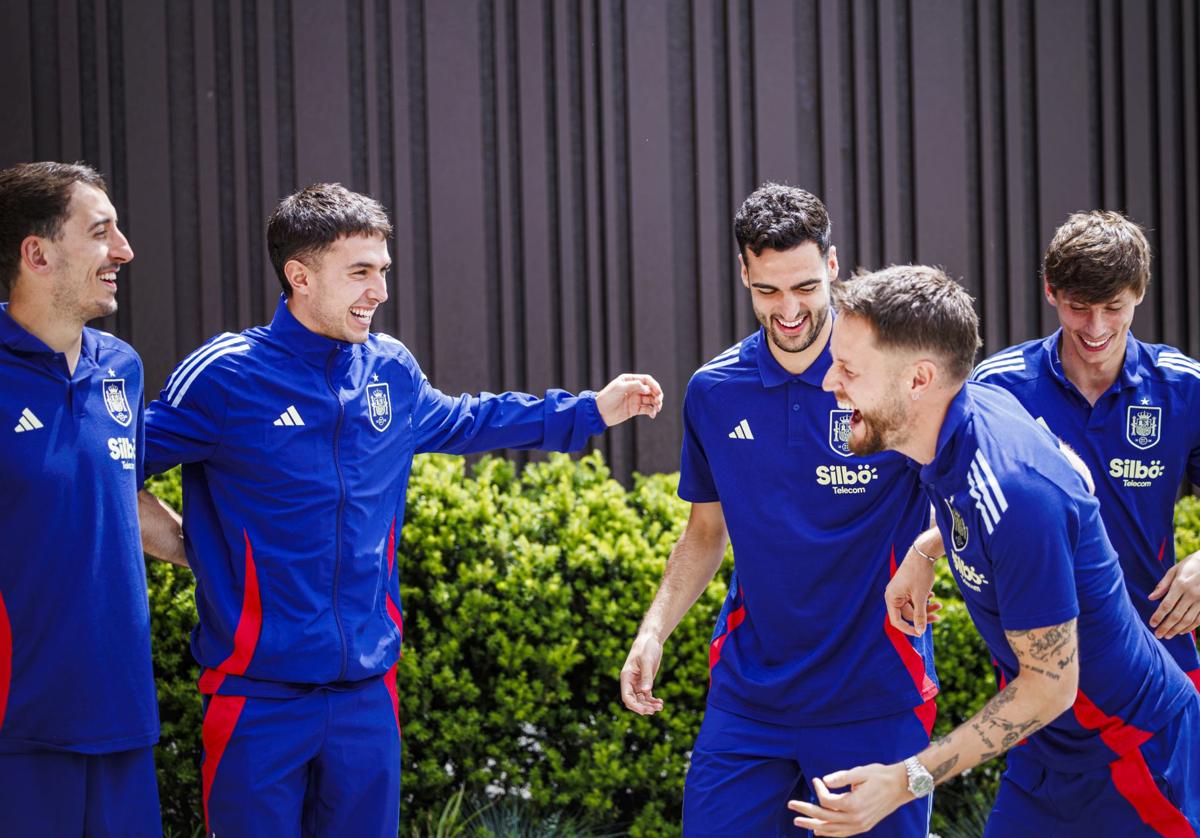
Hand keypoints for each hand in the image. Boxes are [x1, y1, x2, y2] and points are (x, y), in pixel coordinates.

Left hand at [595, 374, 663, 425]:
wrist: (599, 412)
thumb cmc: (607, 397)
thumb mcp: (619, 388)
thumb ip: (634, 385)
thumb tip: (647, 388)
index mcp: (630, 380)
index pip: (647, 380)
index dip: (654, 385)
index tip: (658, 392)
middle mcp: (634, 389)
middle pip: (651, 390)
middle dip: (657, 395)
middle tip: (658, 402)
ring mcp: (635, 399)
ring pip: (651, 400)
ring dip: (656, 403)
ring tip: (657, 409)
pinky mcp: (635, 409)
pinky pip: (647, 409)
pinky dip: (652, 411)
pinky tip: (652, 415)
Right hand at [620, 634, 664, 714]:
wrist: (651, 639)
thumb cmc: (646, 647)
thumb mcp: (647, 661)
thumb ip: (646, 676)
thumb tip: (646, 691)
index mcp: (626, 677)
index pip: (626, 696)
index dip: (634, 706)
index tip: (645, 711)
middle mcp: (630, 682)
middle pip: (634, 701)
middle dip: (643, 707)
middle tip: (655, 710)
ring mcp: (637, 682)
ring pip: (641, 700)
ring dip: (649, 705)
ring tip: (660, 707)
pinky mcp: (645, 682)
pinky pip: (647, 695)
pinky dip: (652, 700)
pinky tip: (660, 702)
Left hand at [788, 763, 909, 836]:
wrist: (901, 786)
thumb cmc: (880, 776)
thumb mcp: (860, 772)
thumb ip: (841, 777)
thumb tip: (824, 781)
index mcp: (853, 804)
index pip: (827, 801)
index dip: (818, 790)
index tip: (816, 780)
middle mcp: (856, 818)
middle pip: (825, 817)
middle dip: (806, 811)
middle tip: (791, 805)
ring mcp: (860, 825)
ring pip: (832, 829)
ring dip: (814, 825)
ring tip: (799, 821)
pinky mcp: (863, 826)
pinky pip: (842, 834)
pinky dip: (829, 833)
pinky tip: (818, 831)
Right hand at [885, 550, 938, 636]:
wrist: (923, 553)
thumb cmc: (919, 574)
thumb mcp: (920, 597)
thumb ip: (920, 616)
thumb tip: (920, 632)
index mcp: (891, 598)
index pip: (896, 621)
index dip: (909, 629)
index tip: (921, 633)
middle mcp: (894, 595)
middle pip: (908, 614)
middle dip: (924, 615)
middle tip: (938, 616)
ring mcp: (901, 591)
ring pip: (914, 607)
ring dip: (926, 607)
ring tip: (940, 605)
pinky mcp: (907, 587)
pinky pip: (915, 599)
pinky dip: (924, 600)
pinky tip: (933, 596)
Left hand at [1149, 551, 1199, 638]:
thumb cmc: (1191, 565)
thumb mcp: (1175, 570)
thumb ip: (1163, 585)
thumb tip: (1151, 598)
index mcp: (1180, 585)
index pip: (1167, 605)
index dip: (1158, 616)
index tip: (1151, 624)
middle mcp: (1192, 594)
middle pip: (1176, 615)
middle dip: (1166, 627)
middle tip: (1158, 635)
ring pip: (1188, 620)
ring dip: (1176, 629)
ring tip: (1167, 635)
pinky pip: (1199, 619)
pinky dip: (1190, 627)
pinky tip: (1181, 631)